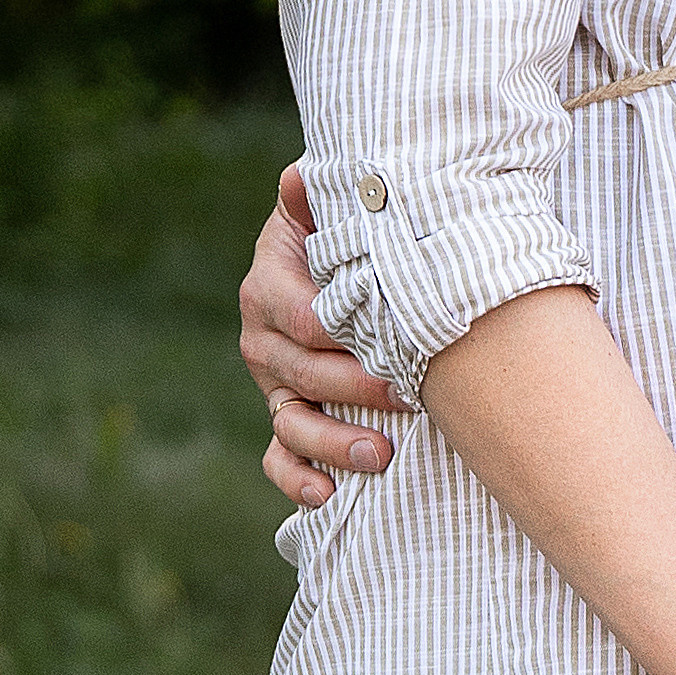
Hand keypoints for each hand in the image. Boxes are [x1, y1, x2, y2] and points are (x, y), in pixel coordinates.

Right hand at [241, 163, 406, 507]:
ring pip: (290, 422)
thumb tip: (300, 177)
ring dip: (331, 445)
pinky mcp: (286, 411)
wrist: (335, 256)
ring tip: (380, 456)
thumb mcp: (331, 208)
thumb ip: (317, 197)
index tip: (404, 349)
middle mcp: (262, 337)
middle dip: (357, 391)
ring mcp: (274, 382)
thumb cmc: (344, 231)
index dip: (351, 339)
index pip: (307, 320)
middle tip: (412, 400)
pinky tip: (327, 497)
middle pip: (304, 375)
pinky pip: (277, 456)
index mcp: (271, 285)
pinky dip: (296, 480)